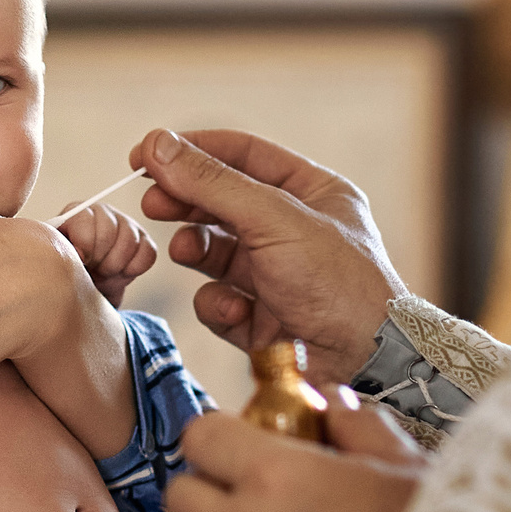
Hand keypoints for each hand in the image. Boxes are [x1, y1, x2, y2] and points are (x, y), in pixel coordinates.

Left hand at [58, 201, 155, 306]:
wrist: (88, 287)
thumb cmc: (68, 272)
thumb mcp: (56, 261)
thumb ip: (59, 252)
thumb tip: (79, 255)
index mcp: (76, 213)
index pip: (85, 220)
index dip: (84, 244)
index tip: (81, 261)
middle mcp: (102, 212)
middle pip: (109, 231)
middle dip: (100, 258)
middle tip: (93, 268)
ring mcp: (126, 224)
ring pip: (130, 241)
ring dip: (116, 265)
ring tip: (104, 272)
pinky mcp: (144, 240)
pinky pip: (148, 252)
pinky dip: (135, 268)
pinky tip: (121, 272)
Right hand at [131, 128, 402, 386]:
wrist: (364, 365)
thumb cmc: (339, 284)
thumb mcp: (274, 219)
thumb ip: (213, 182)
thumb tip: (158, 146)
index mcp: (313, 193)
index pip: (243, 155)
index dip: (192, 151)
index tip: (146, 154)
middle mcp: (295, 231)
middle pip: (221, 203)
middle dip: (185, 202)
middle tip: (151, 202)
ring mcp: (277, 276)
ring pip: (214, 252)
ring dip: (195, 250)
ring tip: (185, 251)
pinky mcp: (262, 320)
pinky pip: (220, 301)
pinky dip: (218, 304)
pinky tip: (235, 309)